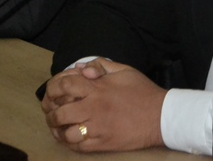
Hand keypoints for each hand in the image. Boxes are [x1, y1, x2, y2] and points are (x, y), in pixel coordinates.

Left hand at [42, 58, 166, 151]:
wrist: (160, 115)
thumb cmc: (142, 91)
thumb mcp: (124, 70)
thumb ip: (101, 65)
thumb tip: (81, 68)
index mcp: (98, 89)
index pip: (65, 86)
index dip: (53, 87)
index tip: (52, 91)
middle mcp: (94, 109)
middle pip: (60, 113)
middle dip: (51, 112)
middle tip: (51, 111)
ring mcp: (97, 128)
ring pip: (66, 133)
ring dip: (58, 130)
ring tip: (59, 126)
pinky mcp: (102, 143)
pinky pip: (78, 146)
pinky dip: (69, 142)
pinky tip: (70, 136)